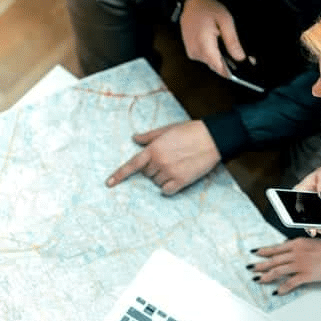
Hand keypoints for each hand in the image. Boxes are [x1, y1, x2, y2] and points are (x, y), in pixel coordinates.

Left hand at [105, 120, 221, 194]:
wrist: (212, 138)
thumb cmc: (190, 130)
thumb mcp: (167, 129)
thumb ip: (149, 136)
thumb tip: (135, 138)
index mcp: (154, 149)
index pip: (132, 164)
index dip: (119, 175)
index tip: (109, 184)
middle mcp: (159, 162)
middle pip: (146, 174)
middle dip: (153, 168)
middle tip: (168, 158)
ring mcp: (170, 172)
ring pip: (156, 182)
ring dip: (162, 177)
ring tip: (176, 165)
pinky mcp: (181, 181)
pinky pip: (166, 191)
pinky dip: (168, 187)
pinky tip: (176, 179)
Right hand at [180, 0, 245, 75]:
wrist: (190, 3)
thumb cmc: (207, 9)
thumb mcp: (225, 21)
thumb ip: (232, 41)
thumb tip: (240, 58)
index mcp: (205, 47)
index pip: (221, 69)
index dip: (233, 71)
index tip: (242, 71)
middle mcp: (196, 53)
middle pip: (217, 67)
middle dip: (228, 63)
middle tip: (238, 52)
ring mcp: (192, 53)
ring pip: (211, 63)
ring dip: (220, 57)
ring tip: (225, 43)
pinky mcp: (191, 51)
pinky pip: (205, 58)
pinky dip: (213, 53)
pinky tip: (216, 43)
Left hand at [250, 238, 320, 294]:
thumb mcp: (312, 241)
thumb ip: (300, 246)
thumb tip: (290, 249)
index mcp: (297, 243)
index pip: (276, 248)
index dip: (264, 251)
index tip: (256, 253)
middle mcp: (296, 253)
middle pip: (273, 260)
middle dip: (260, 265)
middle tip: (251, 268)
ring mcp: (300, 265)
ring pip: (278, 271)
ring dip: (266, 276)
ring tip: (259, 279)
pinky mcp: (306, 276)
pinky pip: (290, 283)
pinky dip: (282, 288)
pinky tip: (277, 291)